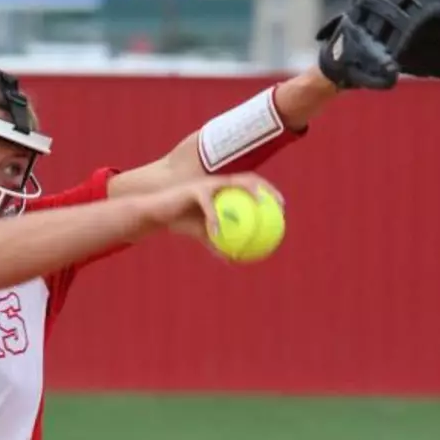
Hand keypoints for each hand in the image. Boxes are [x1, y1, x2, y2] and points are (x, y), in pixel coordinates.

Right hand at [144, 172, 282, 247]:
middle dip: (266, 188)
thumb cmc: (180, 221)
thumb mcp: (202, 235)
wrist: (158, 213)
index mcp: (222, 191)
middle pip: (248, 179)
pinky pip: (209, 206)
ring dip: (248, 192)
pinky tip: (218, 233)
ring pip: (232, 184)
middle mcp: (218, 183)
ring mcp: (207, 184)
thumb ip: (218, 244)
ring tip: (259, 204)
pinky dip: (214, 219)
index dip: (268, 192)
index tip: (281, 207)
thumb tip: (233, 261)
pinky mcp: (194, 190)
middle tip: (278, 204)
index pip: (250, 186)